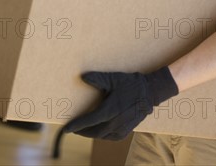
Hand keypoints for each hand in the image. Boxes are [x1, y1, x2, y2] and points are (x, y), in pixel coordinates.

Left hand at [52, 67, 177, 157]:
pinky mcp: (127, 131)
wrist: (149, 92)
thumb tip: (83, 77)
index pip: (88, 122)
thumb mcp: (113, 79)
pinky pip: (111, 137)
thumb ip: (97, 78)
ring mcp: (122, 128)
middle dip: (82, 132)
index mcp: (109, 110)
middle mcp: (115, 122)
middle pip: (94, 132)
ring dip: (92, 134)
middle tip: (74, 129)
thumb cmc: (130, 84)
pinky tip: (99, 131)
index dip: (76, 125)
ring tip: (84, 130)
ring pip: (102, 136)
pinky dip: (103, 135)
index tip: (66, 129)